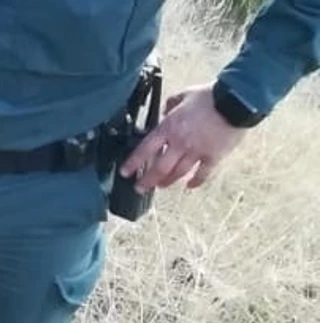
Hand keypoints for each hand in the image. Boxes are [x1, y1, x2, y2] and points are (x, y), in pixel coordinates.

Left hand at [119, 83, 248, 193]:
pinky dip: (196, 182)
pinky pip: (203, 174)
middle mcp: (180, 143)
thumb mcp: (185, 95)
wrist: (237, 100)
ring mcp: (197, 151)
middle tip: (140, 187)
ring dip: (168, 181)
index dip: (133, 163)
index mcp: (170, 128)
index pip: (145, 149)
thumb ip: (171, 103)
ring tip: (161, 185)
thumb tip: (166, 110)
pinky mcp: (214, 156)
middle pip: (159, 168)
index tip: (125, 173)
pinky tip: (190, 186)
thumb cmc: (211, 95)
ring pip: (178, 173)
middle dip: (147, 181)